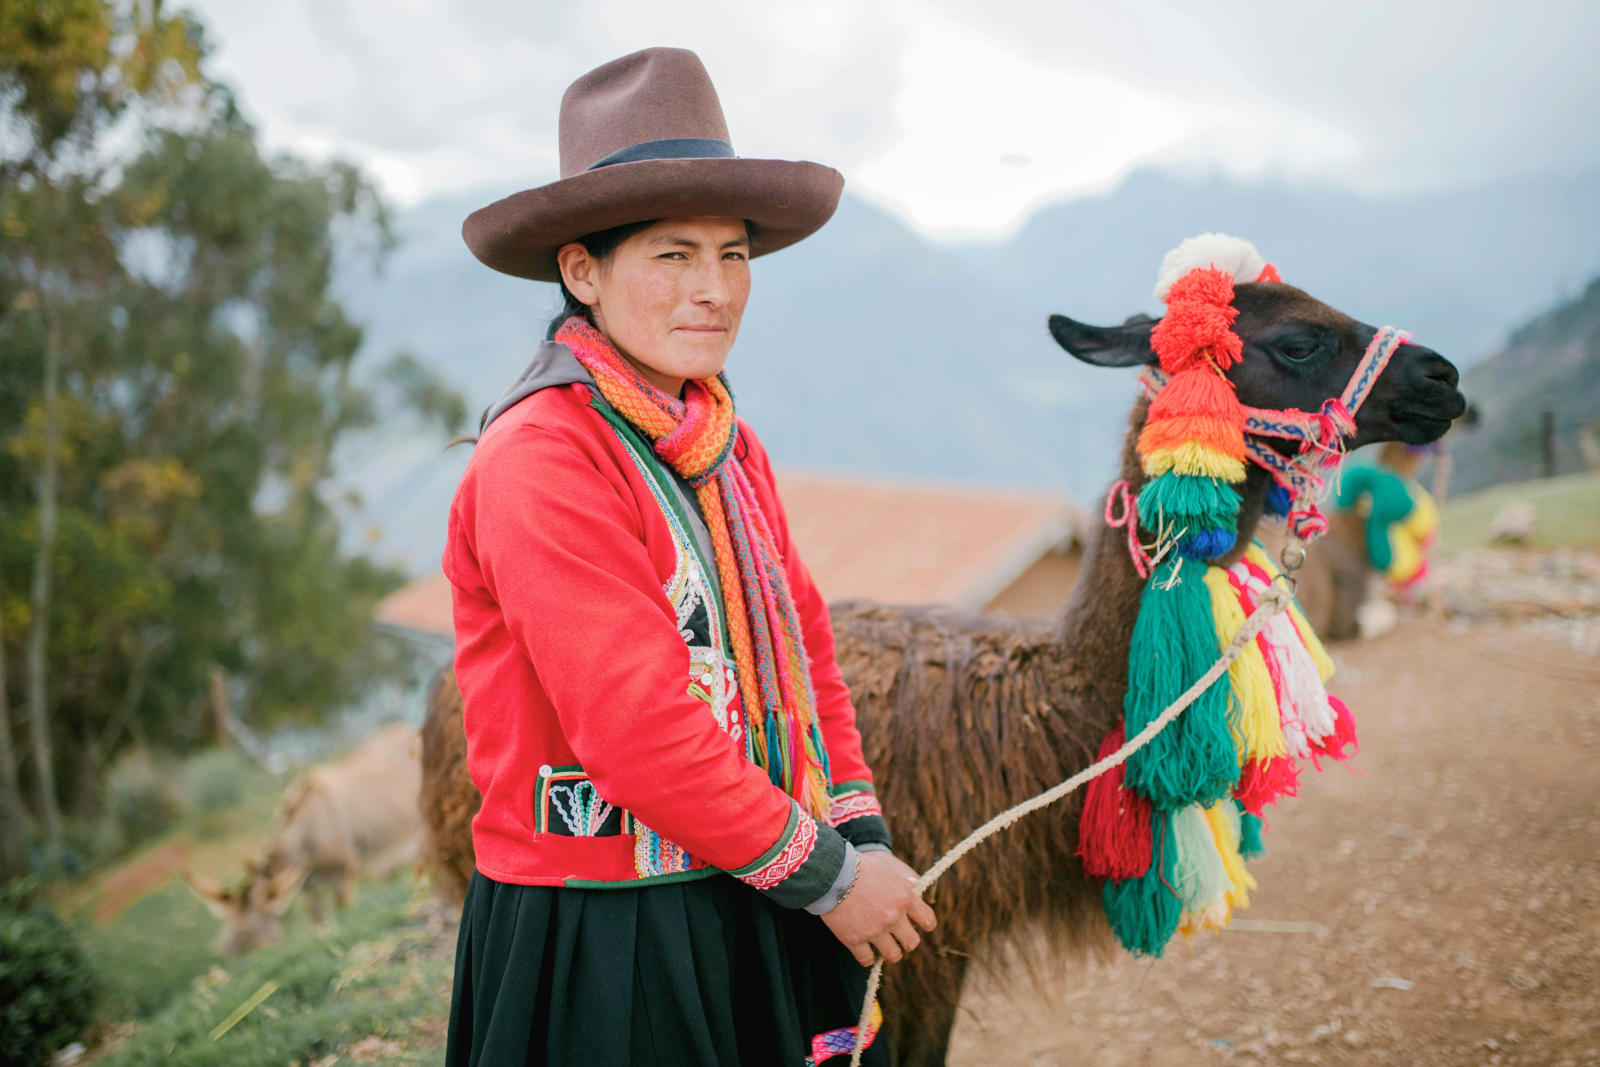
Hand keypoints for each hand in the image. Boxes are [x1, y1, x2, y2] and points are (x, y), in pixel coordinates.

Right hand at [821, 850, 936, 966]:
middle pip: (912, 942)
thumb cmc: (859, 867)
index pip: (928, 920)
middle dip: (907, 942)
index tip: (918, 925)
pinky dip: (867, 957)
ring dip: (890, 952)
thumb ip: (904, 884)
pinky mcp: (854, 940)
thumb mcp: (888, 871)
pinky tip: (864, 950)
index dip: (925, 925)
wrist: (830, 872)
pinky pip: (867, 960)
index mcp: (904, 898)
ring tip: (882, 946)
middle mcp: (893, 917)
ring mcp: (874, 931)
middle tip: (898, 938)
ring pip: (893, 955)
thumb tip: (916, 888)